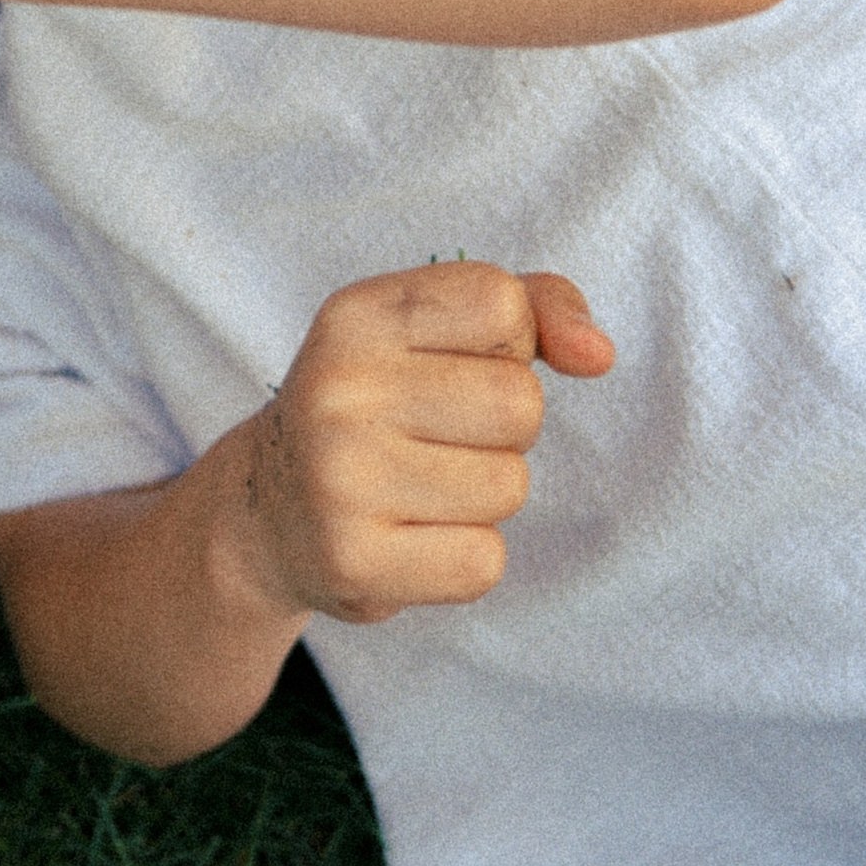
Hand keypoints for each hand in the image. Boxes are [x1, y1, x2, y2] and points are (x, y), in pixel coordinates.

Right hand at [220, 262, 611, 629]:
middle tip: (434, 436)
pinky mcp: (353, 560)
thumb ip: (532, 307)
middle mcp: (338, 388)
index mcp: (356, 316)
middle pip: (520, 403)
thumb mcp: (430, 330)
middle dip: (502, 429)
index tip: (452, 363)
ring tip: (418, 486)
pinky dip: (463, 557)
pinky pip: (484, 562)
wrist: (266, 512)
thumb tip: (599, 355)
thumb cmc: (377, 406)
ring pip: (509, 486)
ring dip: (484, 495)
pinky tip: (410, 538)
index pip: (501, 303)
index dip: (506, 342)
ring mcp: (340, 477)